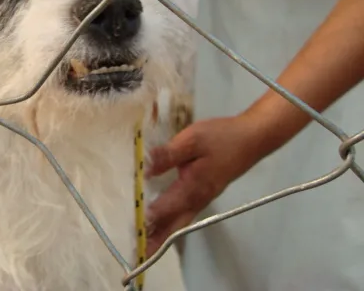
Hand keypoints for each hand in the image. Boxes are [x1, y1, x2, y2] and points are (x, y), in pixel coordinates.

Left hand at [144, 113, 265, 255]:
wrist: (251, 138)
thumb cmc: (221, 137)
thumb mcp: (192, 139)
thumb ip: (168, 155)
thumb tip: (146, 170)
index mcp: (194, 186)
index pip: (168, 206)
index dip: (151, 216)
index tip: (136, 226)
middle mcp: (199, 198)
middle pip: (176, 223)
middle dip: (158, 237)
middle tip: (140, 251)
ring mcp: (204, 197)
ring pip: (181, 221)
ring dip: (164, 233)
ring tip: (147, 244)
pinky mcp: (206, 193)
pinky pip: (186, 214)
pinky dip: (173, 222)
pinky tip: (164, 223)